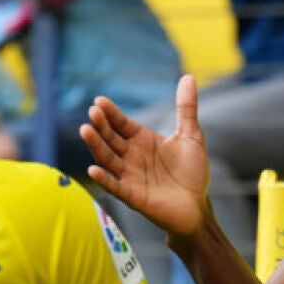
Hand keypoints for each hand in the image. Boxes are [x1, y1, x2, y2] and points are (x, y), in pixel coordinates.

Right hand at [82, 74, 211, 236]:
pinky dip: (104, 179)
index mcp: (143, 141)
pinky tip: (93, 169)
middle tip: (93, 112)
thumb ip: (186, 108)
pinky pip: (115, 186)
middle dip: (101, 125)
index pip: (121, 124)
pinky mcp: (132, 196)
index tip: (99, 100)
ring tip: (85, 130)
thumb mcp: (191, 136)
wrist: (198, 207)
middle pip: (111, 138)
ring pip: (108, 158)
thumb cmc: (192, 173)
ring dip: (96, 145)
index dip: (111, 113)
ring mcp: (130, 176)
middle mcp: (132, 157)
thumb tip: (189, 76)